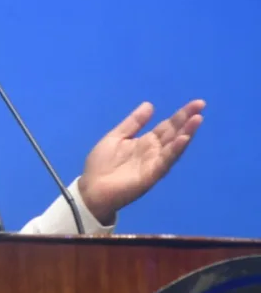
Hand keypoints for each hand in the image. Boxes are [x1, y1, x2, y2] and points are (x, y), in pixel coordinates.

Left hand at [78, 99, 205, 223]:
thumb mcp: (116, 137)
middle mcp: (154, 152)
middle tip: (201, 104)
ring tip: (197, 120)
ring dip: (186, 133)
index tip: (197, 103)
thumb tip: (150, 105)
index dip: (180, 115)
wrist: (91, 189)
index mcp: (146, 142)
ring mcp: (154, 163)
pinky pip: (165, 162)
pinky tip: (183, 140)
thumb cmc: (102, 164)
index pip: (167, 126)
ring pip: (173, 146)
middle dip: (186, 120)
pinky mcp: (150, 175)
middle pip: (173, 133)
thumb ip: (133, 123)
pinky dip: (174, 151)